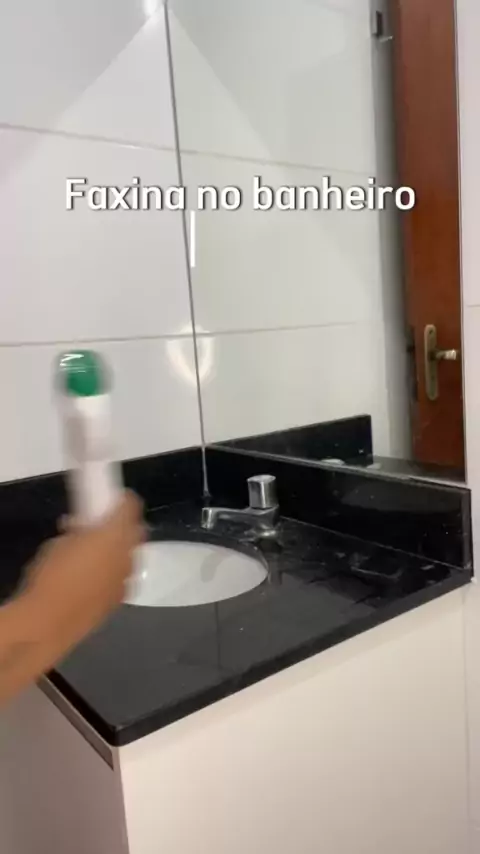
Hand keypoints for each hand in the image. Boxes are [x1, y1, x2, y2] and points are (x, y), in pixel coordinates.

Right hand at [20, 490, 144, 653]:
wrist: (50, 622)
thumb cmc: (51, 574)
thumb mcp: (60, 541)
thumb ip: (79, 530)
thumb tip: (83, 528)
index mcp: (115, 534)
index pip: (132, 505)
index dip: (122, 499)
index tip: (109, 499)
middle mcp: (129, 554)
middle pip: (136, 531)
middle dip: (122, 526)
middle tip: (100, 527)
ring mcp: (128, 579)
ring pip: (131, 556)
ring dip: (117, 551)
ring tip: (93, 555)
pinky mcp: (121, 599)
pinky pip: (122, 577)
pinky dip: (112, 572)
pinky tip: (93, 579)